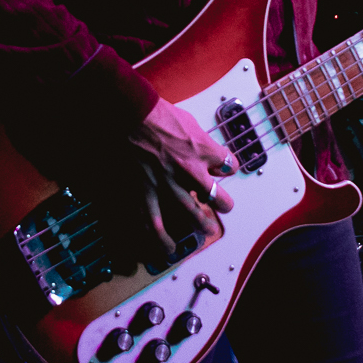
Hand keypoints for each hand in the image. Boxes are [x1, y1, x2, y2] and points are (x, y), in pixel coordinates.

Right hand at [106, 97, 236, 261]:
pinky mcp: (149, 190)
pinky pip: (156, 220)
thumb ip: (202, 140)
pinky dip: (162, 237)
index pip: (229, 165)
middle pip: (216, 196)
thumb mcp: (191, 122)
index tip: (225, 169)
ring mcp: (170, 184)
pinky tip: (169, 248)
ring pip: (192, 213)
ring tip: (207, 229)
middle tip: (224, 206)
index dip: (228, 168)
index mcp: (205, 151)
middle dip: (223, 203)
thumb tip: (208, 150)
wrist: (134, 115)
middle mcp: (192, 171)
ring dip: (201, 223)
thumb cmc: (160, 114)